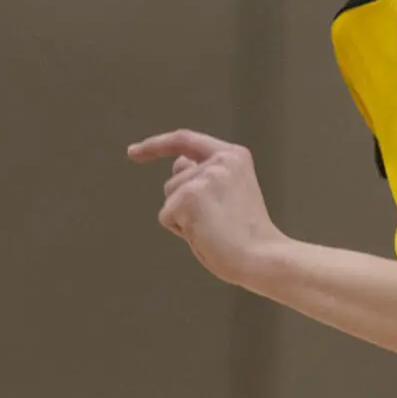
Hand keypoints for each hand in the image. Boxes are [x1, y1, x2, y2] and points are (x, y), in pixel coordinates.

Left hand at [127, 130, 289, 289]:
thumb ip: (205, 174)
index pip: (185, 140)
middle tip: (218, 223)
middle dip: (183, 205)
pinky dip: (181, 231)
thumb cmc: (248, 235)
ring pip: (169, 199)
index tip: (133, 152)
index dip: (156, 145)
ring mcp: (204, 177)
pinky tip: (206, 235)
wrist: (263, 257)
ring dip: (184, 220)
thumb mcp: (230, 192)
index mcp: (234, 156)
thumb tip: (178, 164)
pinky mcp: (189, 197)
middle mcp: (219, 160)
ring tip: (214, 229)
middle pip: (174, 180)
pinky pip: (167, 217)